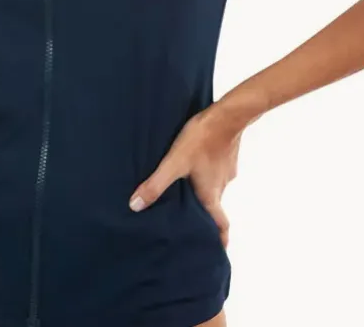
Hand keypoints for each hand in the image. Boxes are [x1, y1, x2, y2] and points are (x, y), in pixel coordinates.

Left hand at [128, 105, 244, 248]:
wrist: (227, 115)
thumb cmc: (201, 140)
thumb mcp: (174, 162)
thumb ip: (156, 184)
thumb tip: (136, 206)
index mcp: (211, 194)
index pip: (221, 224)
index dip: (220, 238)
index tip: (218, 250)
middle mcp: (222, 185)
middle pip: (214, 205)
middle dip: (203, 213)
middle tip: (189, 216)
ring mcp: (227, 169)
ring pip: (214, 185)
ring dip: (203, 189)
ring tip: (185, 186)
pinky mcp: (227, 154)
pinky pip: (216, 168)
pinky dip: (206, 170)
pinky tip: (195, 161)